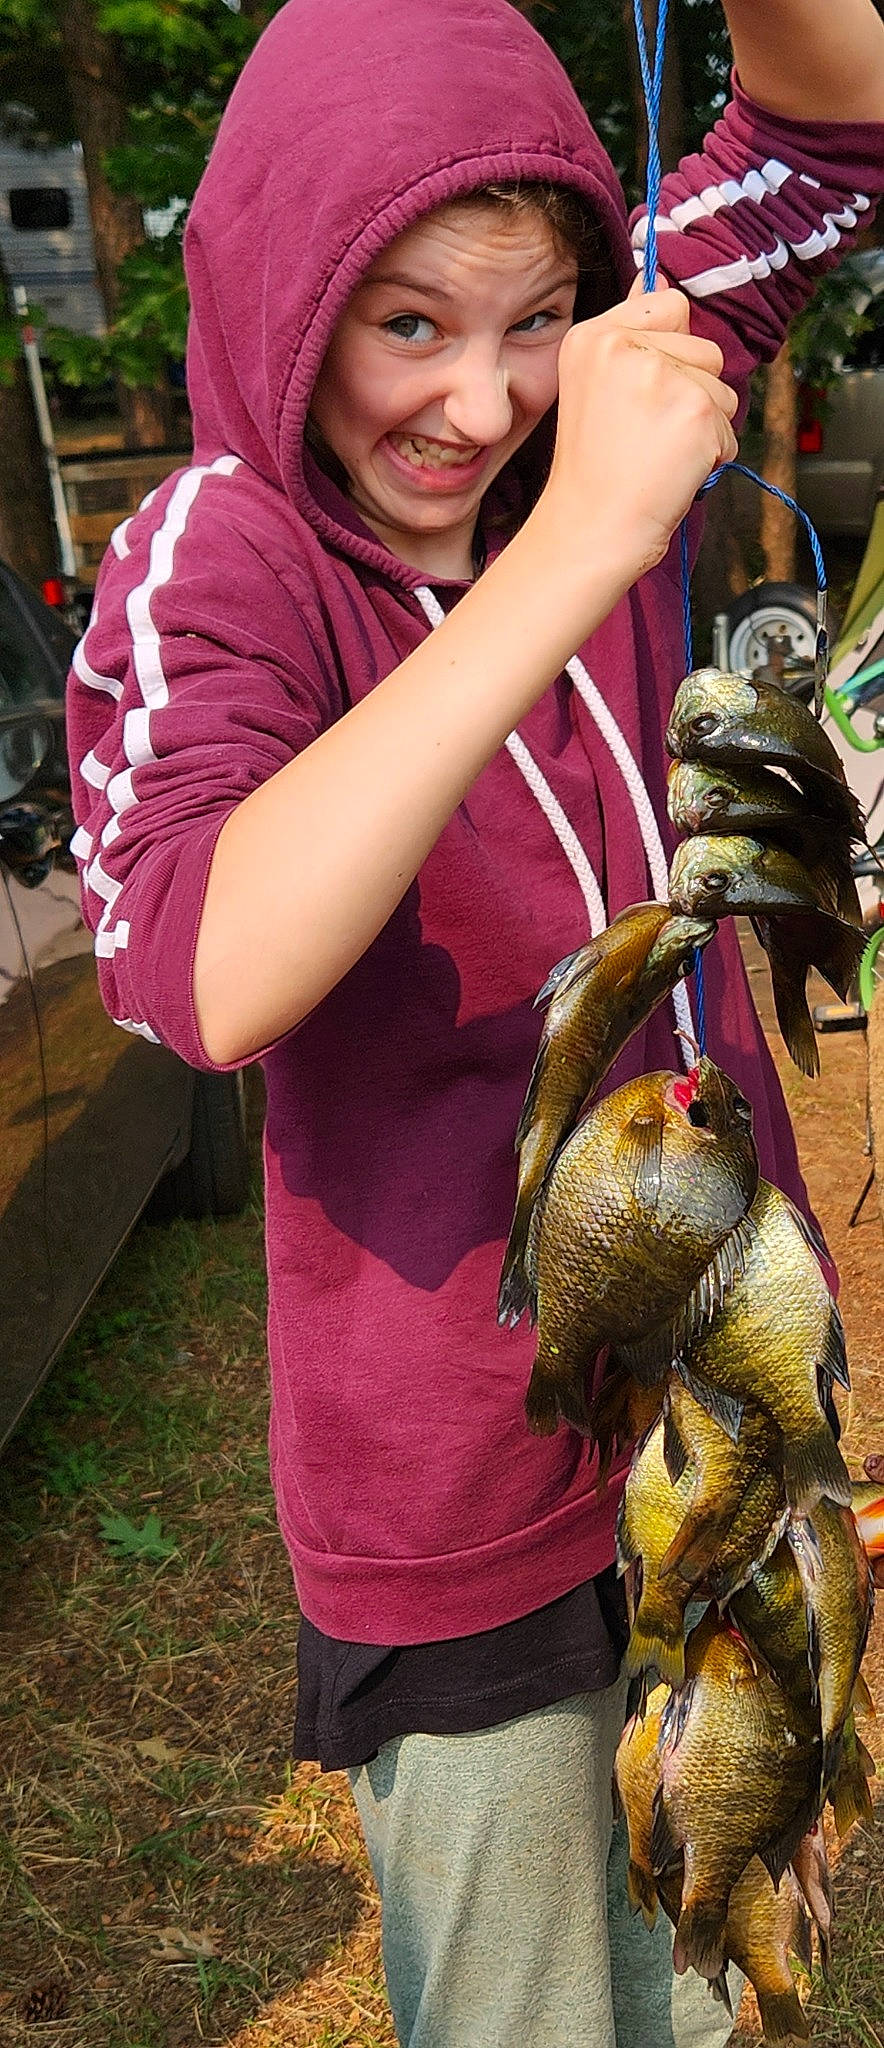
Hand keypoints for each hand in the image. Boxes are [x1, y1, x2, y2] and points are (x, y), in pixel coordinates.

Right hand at [537, 284, 739, 582]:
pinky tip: (672, 469)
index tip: (643, 392)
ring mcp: (662, 376)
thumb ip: (631, 331)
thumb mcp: (594, 384)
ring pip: (721, 386)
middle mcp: (624, 346)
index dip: (669, 349)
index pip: (669, 304)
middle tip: (645, 434)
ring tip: (658, 452)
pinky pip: (729, 425)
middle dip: (690, 391)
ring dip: (703, 424)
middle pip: (703, 347)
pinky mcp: (695, 410)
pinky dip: (711, 454)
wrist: (590, 527)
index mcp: (593, 335)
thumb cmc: (594, 470)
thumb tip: (660, 277)